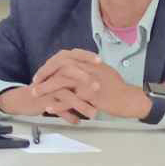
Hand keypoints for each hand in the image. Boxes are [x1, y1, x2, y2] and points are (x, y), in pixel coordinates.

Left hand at [26, 49, 151, 120]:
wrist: (130, 99)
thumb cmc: (116, 87)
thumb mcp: (100, 71)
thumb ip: (85, 67)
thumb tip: (70, 66)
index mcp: (89, 62)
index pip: (64, 57)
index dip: (50, 65)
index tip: (40, 73)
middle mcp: (89, 68)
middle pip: (61, 66)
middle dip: (45, 73)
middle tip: (34, 81)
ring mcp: (90, 82)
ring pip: (63, 81)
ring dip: (47, 87)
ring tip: (35, 93)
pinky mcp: (92, 96)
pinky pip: (71, 100)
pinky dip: (59, 104)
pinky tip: (48, 108)